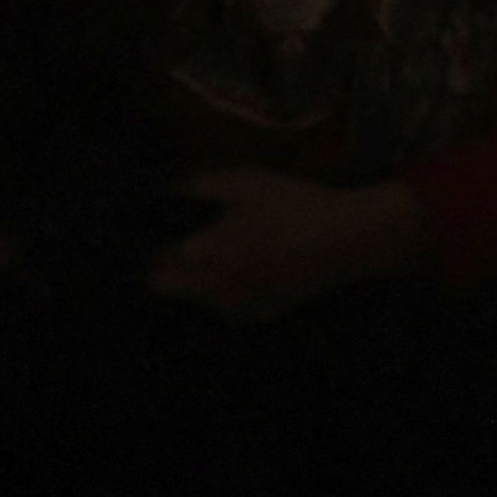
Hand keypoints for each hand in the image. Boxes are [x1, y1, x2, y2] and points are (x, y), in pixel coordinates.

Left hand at [147, 164, 426, 322]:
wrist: (345, 240)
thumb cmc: (294, 206)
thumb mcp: (249, 182)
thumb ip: (205, 185)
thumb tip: (174, 188)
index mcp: (204, 251)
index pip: (158, 264)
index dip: (151, 255)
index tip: (152, 246)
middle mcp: (213, 285)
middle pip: (171, 289)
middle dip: (166, 274)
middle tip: (174, 258)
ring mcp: (238, 304)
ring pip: (199, 302)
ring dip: (195, 288)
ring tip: (204, 269)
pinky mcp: (262, 314)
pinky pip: (229, 312)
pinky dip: (225, 300)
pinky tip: (235, 283)